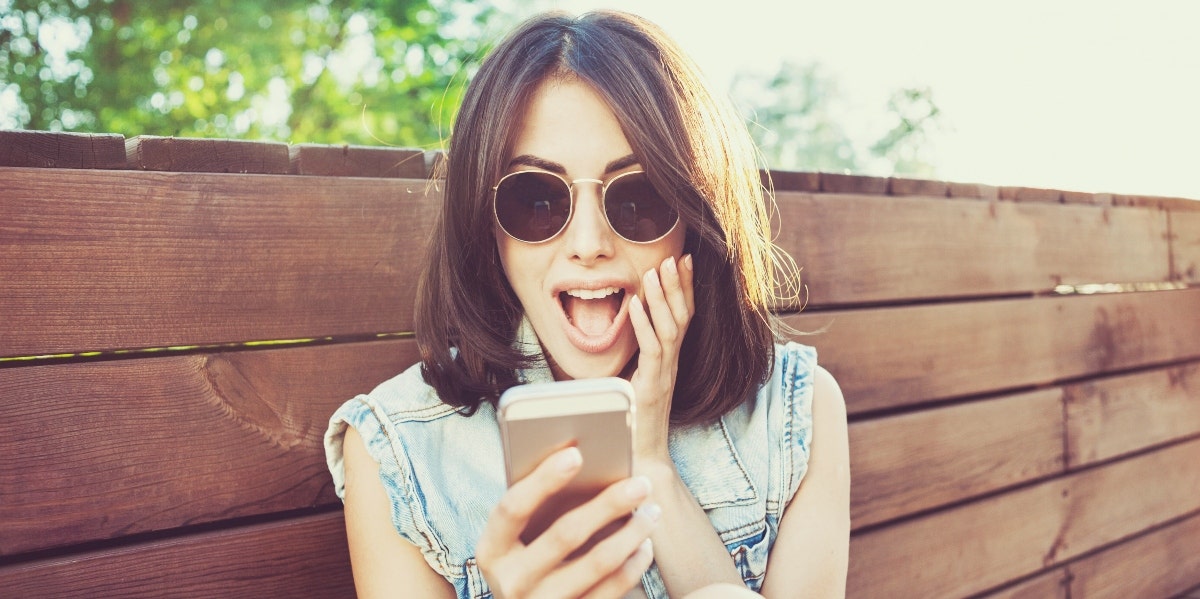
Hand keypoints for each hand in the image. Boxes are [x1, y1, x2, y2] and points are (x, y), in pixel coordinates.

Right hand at [476, 446, 659, 598]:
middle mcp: (512, 582)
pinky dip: (634, 564)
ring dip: (632, 533)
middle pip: (565, 534)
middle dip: (608, 504)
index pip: (513, 509)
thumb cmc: (524, 562)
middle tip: (641, 483)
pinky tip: (644, 544)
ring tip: (651, 511)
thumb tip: (581, 460)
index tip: (576, 453)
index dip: (543, 480)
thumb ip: (535, 508)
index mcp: (492, 551)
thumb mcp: (515, 541)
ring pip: (598, 563)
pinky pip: (613, 589)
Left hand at [628, 254, 694, 461]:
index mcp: (669, 361)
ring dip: (662, 298)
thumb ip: (633, 359)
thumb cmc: (634, 422)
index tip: (684, 261)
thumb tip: (619, 329)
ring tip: (655, 271)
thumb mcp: (634, 382)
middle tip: (675, 256)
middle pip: (682, 317)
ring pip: (670, 330)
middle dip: (679, 285)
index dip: (685, 289)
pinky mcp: (652, 387)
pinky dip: (643, 325)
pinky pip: (652, 351)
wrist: (641, 459)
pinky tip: (635, 304)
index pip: (683, 317)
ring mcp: (664, 375)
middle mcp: (671, 365)